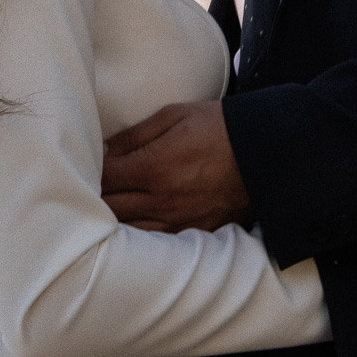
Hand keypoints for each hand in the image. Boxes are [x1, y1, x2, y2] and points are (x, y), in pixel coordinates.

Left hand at [101, 101, 251, 231]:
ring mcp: (180, 220)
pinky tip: (135, 221)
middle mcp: (164, 200)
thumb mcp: (175, 115)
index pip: (105, 177)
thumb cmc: (219, 127)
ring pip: (128, 230)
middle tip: (91, 185)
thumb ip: (134, 135)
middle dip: (96, 195)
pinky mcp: (195, 233)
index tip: (88, 163)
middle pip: (110, 207)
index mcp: (155, 167)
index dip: (91, 170)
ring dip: (114, 218)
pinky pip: (155, 240)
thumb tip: (103, 151)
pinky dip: (139, 233)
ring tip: (110, 204)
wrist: (267, 152)